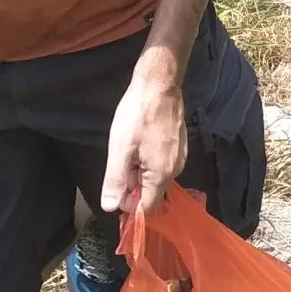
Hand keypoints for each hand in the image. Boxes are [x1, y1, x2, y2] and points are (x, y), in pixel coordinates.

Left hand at [102, 51, 188, 214]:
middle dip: (133, 185)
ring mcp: (180, 156)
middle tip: (121, 160)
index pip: (146, 207)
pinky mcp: (180, 145)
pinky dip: (149, 160)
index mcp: (161, 175)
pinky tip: (141, 141)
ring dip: (140, 171)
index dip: (129, 204)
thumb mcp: (119, 149)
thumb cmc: (138, 114)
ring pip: (156, 177)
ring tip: (130, 147)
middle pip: (152, 192)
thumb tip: (110, 207)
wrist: (160, 84)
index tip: (116, 186)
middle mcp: (176, 170)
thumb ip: (115, 180)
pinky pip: (162, 164)